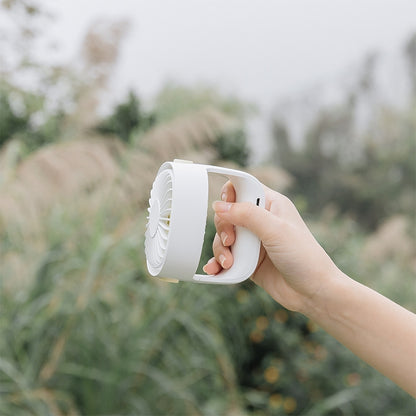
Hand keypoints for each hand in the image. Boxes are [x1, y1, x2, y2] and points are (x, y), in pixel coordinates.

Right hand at [203, 181, 339, 312]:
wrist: (313, 292)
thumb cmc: (304, 257)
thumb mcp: (275, 230)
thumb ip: (247, 215)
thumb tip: (219, 206)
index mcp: (271, 204)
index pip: (244, 186)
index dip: (230, 191)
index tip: (223, 205)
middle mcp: (260, 220)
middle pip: (227, 213)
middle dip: (223, 227)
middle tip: (231, 241)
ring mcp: (253, 241)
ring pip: (224, 236)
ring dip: (220, 249)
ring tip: (229, 262)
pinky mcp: (248, 260)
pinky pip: (225, 257)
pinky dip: (218, 263)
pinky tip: (215, 270)